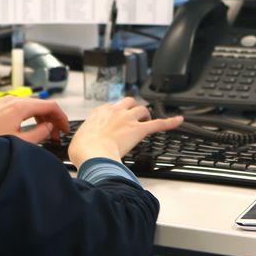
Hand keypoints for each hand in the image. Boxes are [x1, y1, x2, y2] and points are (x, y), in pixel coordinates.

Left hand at [0, 95, 69, 144]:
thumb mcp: (20, 142)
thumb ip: (39, 134)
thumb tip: (49, 128)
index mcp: (20, 106)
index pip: (50, 106)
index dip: (62, 117)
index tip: (65, 128)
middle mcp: (12, 100)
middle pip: (40, 104)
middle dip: (51, 119)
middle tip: (55, 134)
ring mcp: (2, 102)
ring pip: (29, 105)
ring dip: (39, 118)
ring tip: (42, 133)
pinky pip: (18, 108)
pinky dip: (27, 116)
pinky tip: (26, 128)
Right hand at [68, 97, 183, 167]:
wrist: (92, 153)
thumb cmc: (83, 149)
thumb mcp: (78, 141)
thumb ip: (84, 138)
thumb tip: (82, 146)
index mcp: (100, 113)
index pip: (111, 107)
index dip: (116, 114)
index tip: (116, 120)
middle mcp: (115, 112)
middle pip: (128, 102)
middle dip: (133, 107)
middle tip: (135, 116)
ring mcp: (128, 119)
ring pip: (142, 109)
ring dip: (146, 114)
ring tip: (148, 120)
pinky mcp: (139, 129)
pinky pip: (158, 123)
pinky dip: (170, 122)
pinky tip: (178, 120)